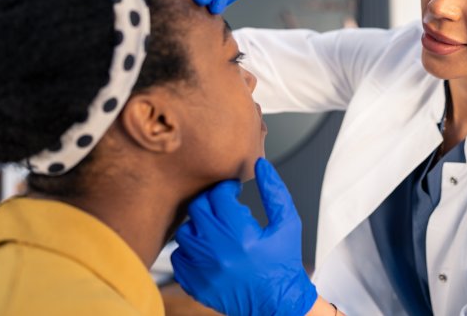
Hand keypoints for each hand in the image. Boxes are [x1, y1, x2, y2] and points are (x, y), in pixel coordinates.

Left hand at [172, 158, 316, 315]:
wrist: (277, 303)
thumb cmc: (283, 262)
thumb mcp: (288, 223)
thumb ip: (275, 191)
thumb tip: (261, 165)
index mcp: (242, 235)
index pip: (220, 195)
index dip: (227, 188)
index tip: (234, 192)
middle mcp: (219, 252)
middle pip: (198, 209)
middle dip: (211, 202)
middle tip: (223, 206)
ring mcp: (204, 270)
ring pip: (185, 233)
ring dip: (199, 226)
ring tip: (216, 229)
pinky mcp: (195, 284)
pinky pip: (178, 257)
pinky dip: (190, 250)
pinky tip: (208, 249)